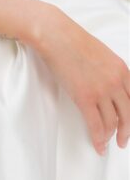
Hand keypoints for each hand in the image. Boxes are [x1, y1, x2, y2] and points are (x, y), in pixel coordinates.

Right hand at [34, 5, 129, 154]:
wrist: (55, 34)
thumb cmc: (73, 40)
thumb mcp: (103, 54)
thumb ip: (111, 72)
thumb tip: (110, 88)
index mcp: (122, 70)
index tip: (129, 124)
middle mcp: (116, 82)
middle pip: (128, 115)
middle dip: (126, 131)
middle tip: (123, 140)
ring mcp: (101, 90)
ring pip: (112, 122)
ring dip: (110, 136)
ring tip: (106, 141)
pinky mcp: (85, 97)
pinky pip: (96, 125)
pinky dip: (98, 139)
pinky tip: (98, 145)